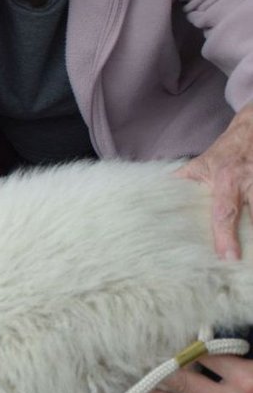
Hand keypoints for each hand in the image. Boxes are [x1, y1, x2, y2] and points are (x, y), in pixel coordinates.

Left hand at [177, 102, 252, 258]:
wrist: (252, 130)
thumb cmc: (225, 152)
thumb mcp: (201, 164)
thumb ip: (181, 182)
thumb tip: (151, 194)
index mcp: (226, 182)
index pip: (225, 213)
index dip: (226, 237)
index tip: (229, 258)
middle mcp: (248, 185)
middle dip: (252, 242)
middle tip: (245, 263)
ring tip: (250, 261)